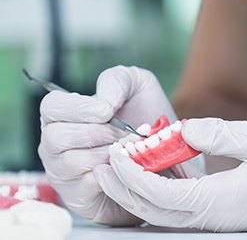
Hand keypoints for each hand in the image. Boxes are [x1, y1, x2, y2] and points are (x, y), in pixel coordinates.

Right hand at [39, 65, 199, 224]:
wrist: (164, 152)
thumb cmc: (145, 116)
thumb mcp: (137, 86)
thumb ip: (116, 81)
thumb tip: (102, 102)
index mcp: (65, 114)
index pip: (51, 107)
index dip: (77, 108)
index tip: (106, 111)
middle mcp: (56, 143)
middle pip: (56, 137)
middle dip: (97, 133)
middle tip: (125, 134)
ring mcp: (63, 172)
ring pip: (71, 162)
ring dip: (107, 154)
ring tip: (130, 150)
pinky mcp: (78, 196)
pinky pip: (85, 186)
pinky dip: (111, 175)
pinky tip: (127, 167)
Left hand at [94, 117, 246, 235]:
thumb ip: (221, 134)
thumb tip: (184, 131)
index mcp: (223, 202)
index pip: (162, 196)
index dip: (133, 176)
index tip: (116, 154)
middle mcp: (217, 218)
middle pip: (156, 212)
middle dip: (125, 189)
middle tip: (105, 163)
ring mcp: (222, 220)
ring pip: (167, 214)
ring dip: (139, 192)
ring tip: (122, 168)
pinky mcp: (228, 214)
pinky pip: (183, 210)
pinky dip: (161, 194)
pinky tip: (155, 175)